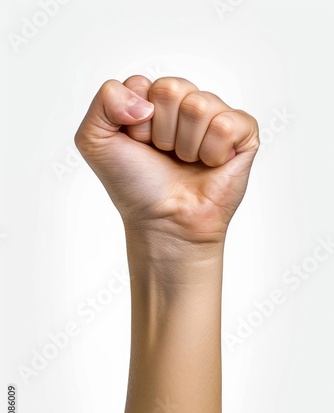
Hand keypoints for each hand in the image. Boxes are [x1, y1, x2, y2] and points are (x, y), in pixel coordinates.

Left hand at [75, 75, 259, 243]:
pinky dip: (213, 151)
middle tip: (164, 155)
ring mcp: (215, 117)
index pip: (142, 84)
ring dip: (186, 145)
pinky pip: (227, 123)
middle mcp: (185, 105)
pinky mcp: (243, 134)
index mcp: (153, 101)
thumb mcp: (95, 141)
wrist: (164, 221)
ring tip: (186, 163)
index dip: (135, 122)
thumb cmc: (135, 186)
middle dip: (161, 132)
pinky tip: (210, 165)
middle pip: (172, 89)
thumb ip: (103, 100)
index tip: (139, 146)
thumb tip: (145, 100)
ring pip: (199, 106)